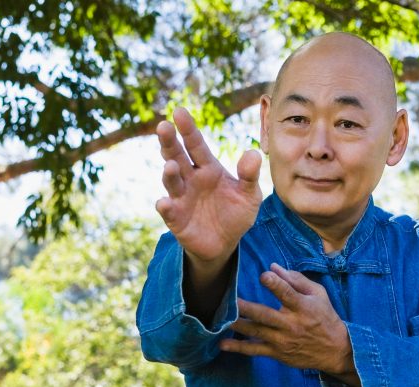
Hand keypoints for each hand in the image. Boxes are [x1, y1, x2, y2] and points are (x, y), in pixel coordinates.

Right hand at [155, 107, 260, 266]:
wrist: (225, 243)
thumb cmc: (236, 213)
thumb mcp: (250, 195)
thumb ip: (250, 176)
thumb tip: (254, 153)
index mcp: (208, 168)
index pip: (197, 145)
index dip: (188, 129)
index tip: (179, 112)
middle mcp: (191, 179)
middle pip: (177, 156)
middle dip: (169, 142)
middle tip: (163, 126)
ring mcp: (181, 197)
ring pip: (171, 181)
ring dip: (169, 173)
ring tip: (171, 165)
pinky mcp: (175, 218)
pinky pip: (168, 211)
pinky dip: (165, 207)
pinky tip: (164, 203)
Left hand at [220, 264, 359, 385]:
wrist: (334, 350)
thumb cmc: (324, 317)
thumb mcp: (318, 294)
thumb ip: (295, 279)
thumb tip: (273, 266)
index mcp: (303, 307)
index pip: (287, 293)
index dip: (275, 284)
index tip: (264, 275)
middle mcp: (291, 324)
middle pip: (265, 315)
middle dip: (246, 307)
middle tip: (229, 300)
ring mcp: (282, 340)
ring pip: (256, 331)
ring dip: (237, 325)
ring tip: (220, 318)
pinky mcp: (277, 352)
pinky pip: (255, 350)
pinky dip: (238, 348)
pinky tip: (222, 344)